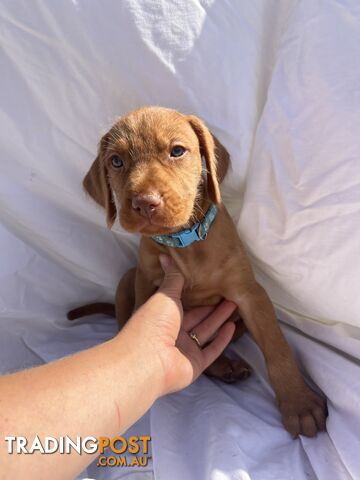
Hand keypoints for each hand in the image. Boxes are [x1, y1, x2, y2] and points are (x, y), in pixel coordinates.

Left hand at [122, 255, 235, 395]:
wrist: (147, 360)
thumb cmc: (153, 323)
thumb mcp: (165, 295)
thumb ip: (172, 278)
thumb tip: (165, 256)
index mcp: (163, 315)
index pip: (183, 302)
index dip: (197, 293)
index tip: (212, 282)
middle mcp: (173, 333)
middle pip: (197, 317)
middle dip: (212, 305)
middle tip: (230, 292)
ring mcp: (184, 350)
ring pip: (205, 331)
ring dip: (219, 319)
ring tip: (235, 305)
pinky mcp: (195, 365)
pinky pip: (211, 350)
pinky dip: (222, 339)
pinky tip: (232, 327)